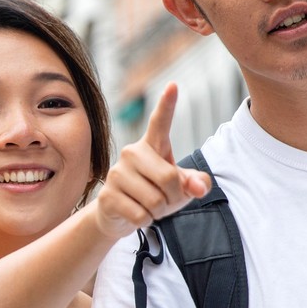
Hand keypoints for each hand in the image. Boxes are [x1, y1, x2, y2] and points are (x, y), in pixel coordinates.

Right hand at [90, 85, 211, 239]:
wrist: (119, 215)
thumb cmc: (154, 194)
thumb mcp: (181, 187)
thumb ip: (196, 183)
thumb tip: (199, 187)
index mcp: (151, 146)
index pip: (160, 123)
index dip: (167, 104)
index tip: (174, 86)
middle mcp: (131, 153)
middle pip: (169, 178)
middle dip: (174, 198)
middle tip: (165, 201)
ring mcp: (117, 173)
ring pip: (155, 201)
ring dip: (159, 212)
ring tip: (149, 207)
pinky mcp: (107, 195)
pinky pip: (141, 215)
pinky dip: (145, 221)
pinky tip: (135, 214)